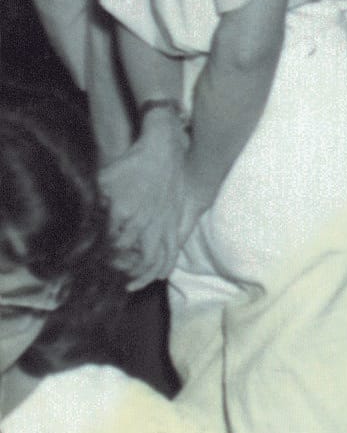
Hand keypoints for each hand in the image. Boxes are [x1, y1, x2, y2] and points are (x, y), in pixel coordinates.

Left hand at [98, 119, 198, 287]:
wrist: (164, 149)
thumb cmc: (132, 162)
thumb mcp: (104, 178)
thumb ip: (95, 201)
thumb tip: (85, 220)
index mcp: (124, 213)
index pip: (109, 245)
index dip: (101, 258)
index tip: (92, 265)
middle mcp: (143, 223)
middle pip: (130, 258)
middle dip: (119, 270)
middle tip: (109, 277)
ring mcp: (161, 223)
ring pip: (154, 259)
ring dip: (143, 275)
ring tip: (132, 284)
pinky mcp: (175, 221)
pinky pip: (172, 250)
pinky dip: (166, 265)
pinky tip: (160, 274)